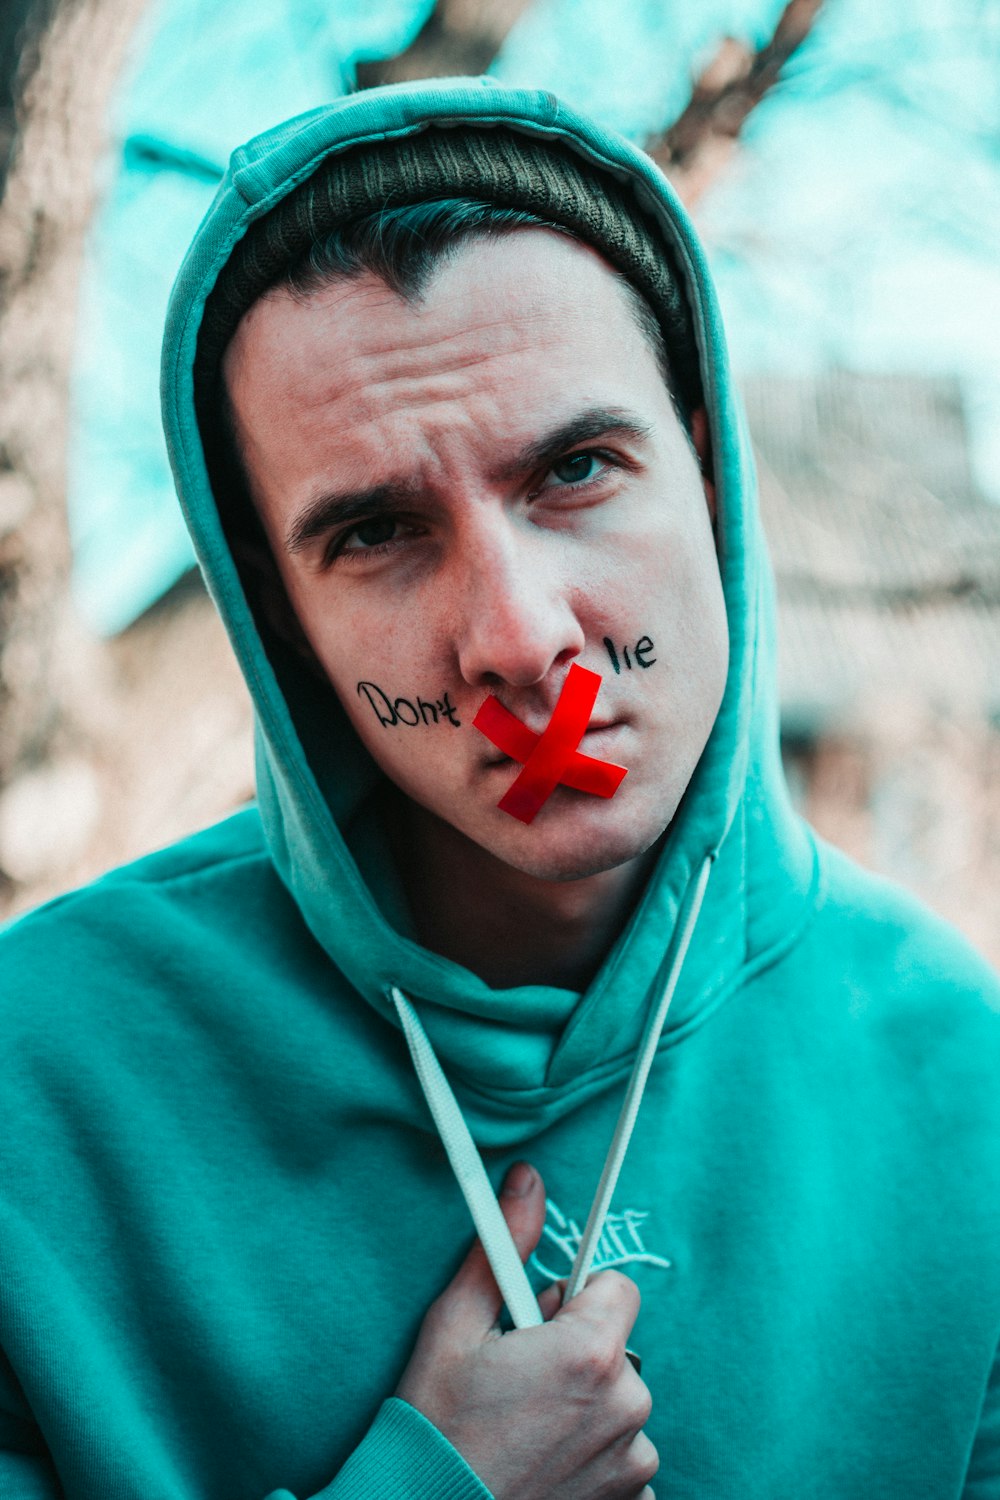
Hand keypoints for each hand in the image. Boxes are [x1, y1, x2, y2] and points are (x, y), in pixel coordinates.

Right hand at [396, 1162, 657, 1499]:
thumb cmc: (437, 1426)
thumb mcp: (455, 1325)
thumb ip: (502, 1246)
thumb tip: (528, 1180)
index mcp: (590, 1351)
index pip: (616, 1288)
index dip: (575, 1299)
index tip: (540, 1321)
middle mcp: (627, 1405)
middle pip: (616, 1347)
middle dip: (576, 1353)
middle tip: (520, 1381)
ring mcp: (634, 1460)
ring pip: (619, 1401)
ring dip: (585, 1407)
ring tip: (527, 1429)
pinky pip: (624, 1454)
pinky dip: (593, 1455)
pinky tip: (545, 1463)